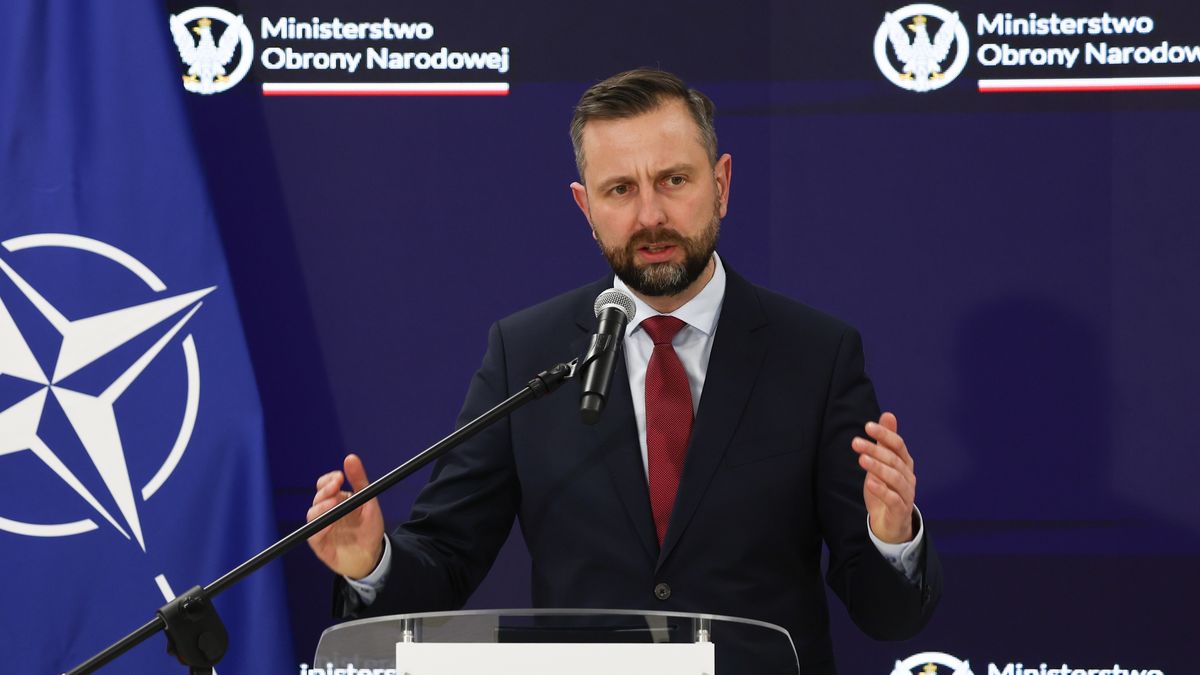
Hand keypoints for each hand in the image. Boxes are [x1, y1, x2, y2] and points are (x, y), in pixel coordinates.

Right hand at [307, 454, 385, 578]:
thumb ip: (360, 481)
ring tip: (333, 504)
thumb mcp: (368, 502)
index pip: (324, 485)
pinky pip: (314, 535)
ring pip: (312, 514)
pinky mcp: (320, 545)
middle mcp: (326, 512)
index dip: (329, 480)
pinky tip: (328, 523)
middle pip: (318, 497)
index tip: (339, 477)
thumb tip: (351, 458)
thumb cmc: (369, 529)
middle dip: (326, 490)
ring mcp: (321, 528)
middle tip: (336, 487)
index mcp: (335, 500)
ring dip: (321, 507)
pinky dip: (319, 528)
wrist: (372, 556)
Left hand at [850, 412, 915, 543]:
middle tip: (856, 442)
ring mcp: (906, 494)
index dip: (885, 435)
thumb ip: (885, 441)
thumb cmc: (887, 488)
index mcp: (905, 463)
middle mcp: (908, 477)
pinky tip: (870, 483)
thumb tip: (888, 414)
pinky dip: (882, 490)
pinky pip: (893, 499)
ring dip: (878, 468)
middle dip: (875, 450)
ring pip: (895, 478)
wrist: (892, 523)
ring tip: (862, 460)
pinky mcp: (900, 510)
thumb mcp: (884, 462)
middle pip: (894, 460)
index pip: (898, 445)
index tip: (867, 426)